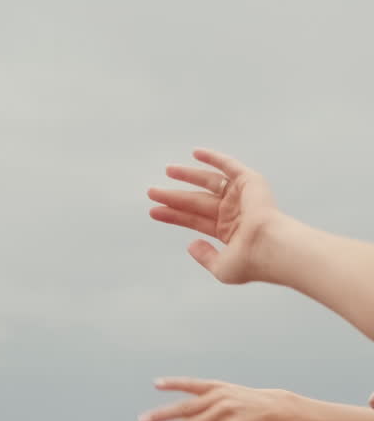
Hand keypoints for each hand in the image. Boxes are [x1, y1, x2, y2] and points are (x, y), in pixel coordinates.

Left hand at [148, 149, 279, 283]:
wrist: (269, 247)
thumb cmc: (249, 262)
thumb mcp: (221, 268)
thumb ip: (205, 257)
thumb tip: (190, 245)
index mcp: (228, 232)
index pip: (194, 220)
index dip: (173, 215)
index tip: (153, 211)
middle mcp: (233, 213)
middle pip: (196, 202)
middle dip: (174, 196)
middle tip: (151, 192)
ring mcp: (240, 197)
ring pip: (208, 183)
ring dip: (188, 176)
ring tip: (167, 171)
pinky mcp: (249, 182)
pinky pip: (229, 166)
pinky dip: (214, 158)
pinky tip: (195, 153)